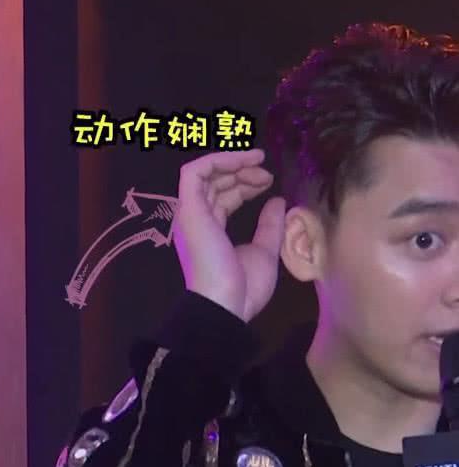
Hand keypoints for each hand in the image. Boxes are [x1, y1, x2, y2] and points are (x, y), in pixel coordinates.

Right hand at [173, 148, 285, 322]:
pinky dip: (218, 160)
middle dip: (242, 171)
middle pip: (215, 183)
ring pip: (205, 173)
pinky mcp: (189, 209)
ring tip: (260, 165)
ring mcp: (191, 213)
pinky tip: (243, 160)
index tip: (268, 181)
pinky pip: (194, 172)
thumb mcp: (265, 251)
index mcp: (212, 231)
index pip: (224, 197)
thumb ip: (269, 226)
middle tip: (267, 173)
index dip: (245, 184)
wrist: (227, 306)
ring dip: (234, 163)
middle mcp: (198, 219)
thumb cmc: (244, 287)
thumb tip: (277, 201)